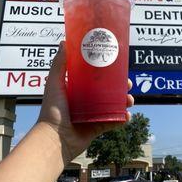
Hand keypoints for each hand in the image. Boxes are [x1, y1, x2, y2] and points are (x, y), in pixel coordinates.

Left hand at [38, 41, 133, 162]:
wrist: (55, 139)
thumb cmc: (52, 111)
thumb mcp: (54, 83)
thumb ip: (59, 64)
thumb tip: (64, 42)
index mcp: (78, 89)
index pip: (96, 77)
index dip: (108, 71)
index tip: (118, 65)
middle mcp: (87, 101)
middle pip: (109, 90)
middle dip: (121, 86)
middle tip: (128, 83)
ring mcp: (94, 114)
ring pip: (115, 105)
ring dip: (125, 101)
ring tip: (130, 100)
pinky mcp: (98, 127)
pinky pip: (114, 122)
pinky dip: (123, 119)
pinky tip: (127, 115)